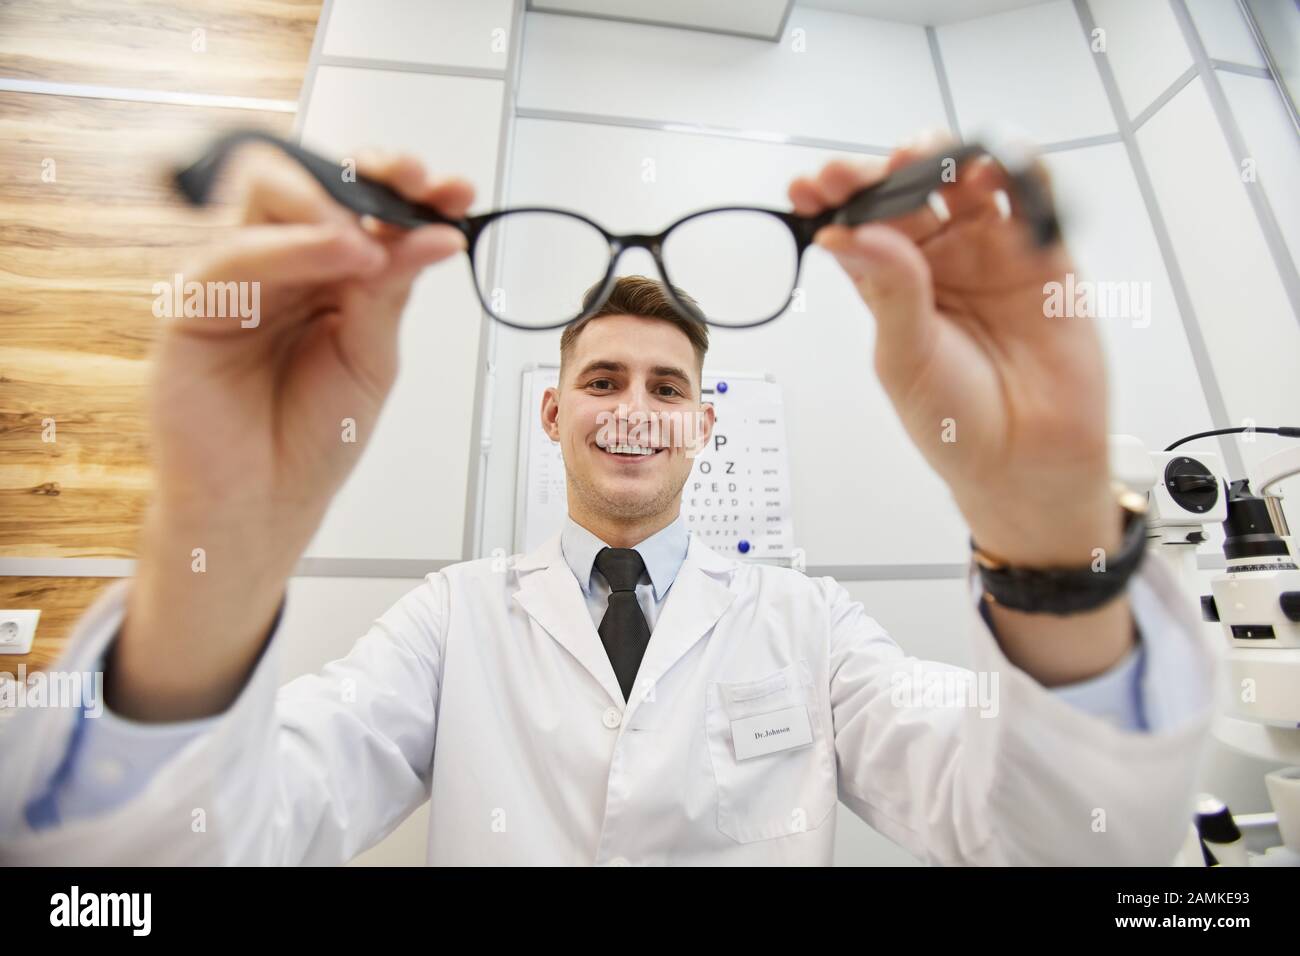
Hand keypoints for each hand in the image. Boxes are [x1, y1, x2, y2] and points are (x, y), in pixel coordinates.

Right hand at [113, 146, 472, 719]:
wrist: (266, 505)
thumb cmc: (313, 436)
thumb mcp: (373, 356)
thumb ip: (389, 291)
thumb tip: (433, 232)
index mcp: (323, 274)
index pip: (359, 208)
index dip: (405, 190)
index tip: (456, 191)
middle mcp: (277, 265)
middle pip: (311, 185)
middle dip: (369, 176)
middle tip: (414, 181)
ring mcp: (234, 280)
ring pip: (266, 200)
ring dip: (331, 204)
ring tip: (377, 238)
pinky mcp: (193, 306)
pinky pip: (236, 257)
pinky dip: (294, 247)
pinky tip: (343, 253)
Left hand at [790, 132, 1120, 567]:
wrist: (1028, 463)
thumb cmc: (956, 422)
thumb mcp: (906, 359)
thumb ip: (889, 292)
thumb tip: (849, 234)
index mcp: (891, 282)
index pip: (859, 223)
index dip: (836, 198)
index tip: (812, 186)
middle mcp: (938, 259)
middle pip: (909, 190)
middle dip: (882, 170)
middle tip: (865, 170)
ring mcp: (991, 252)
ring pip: (968, 183)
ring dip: (947, 159)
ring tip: (924, 159)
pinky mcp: (1045, 255)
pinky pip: (1035, 200)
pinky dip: (1023, 171)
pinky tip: (1001, 168)